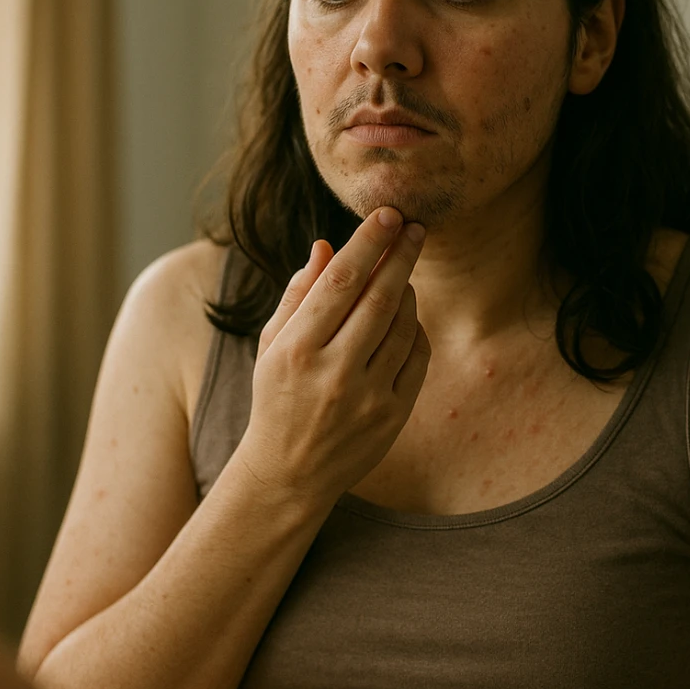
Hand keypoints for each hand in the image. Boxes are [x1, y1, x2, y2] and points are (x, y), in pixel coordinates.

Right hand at [235, 207, 430, 506]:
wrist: (289, 473)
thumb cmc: (277, 397)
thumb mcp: (272, 345)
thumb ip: (298, 295)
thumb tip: (326, 246)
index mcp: (296, 350)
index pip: (340, 282)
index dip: (368, 243)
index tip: (388, 215)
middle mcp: (334, 373)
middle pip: (380, 298)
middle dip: (401, 256)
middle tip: (415, 228)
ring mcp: (368, 397)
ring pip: (404, 325)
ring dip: (408, 291)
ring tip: (402, 275)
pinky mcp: (393, 415)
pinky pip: (417, 356)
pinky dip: (416, 329)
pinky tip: (406, 318)